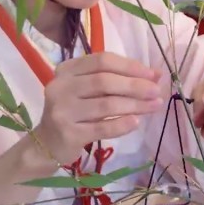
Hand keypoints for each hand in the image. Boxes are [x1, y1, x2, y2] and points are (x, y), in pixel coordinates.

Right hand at [37, 53, 165, 164]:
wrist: (47, 143)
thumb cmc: (74, 112)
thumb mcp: (89, 91)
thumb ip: (117, 79)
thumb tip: (156, 74)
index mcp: (66, 70)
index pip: (102, 61)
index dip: (130, 66)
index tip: (152, 74)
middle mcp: (61, 87)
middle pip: (104, 81)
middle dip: (135, 86)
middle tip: (157, 92)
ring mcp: (62, 111)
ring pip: (106, 104)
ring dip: (135, 105)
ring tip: (154, 106)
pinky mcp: (68, 134)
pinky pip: (102, 127)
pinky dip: (122, 124)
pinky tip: (136, 122)